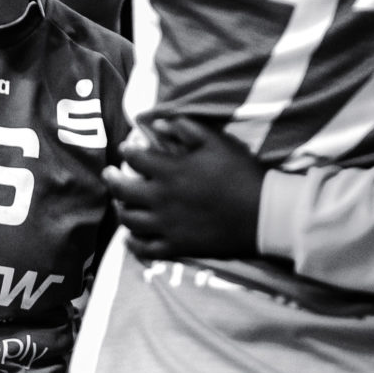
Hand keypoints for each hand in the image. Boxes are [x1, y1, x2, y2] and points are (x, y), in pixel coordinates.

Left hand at [102, 115, 265, 262]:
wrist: (264, 213)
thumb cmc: (241, 173)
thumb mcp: (217, 142)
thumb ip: (186, 128)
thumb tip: (159, 123)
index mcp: (170, 171)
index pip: (135, 159)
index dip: (127, 151)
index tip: (126, 148)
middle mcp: (161, 198)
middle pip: (122, 190)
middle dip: (112, 179)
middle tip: (109, 173)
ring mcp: (167, 225)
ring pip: (129, 220)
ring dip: (121, 209)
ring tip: (121, 203)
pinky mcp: (177, 246)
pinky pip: (145, 249)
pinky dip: (133, 243)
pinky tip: (130, 237)